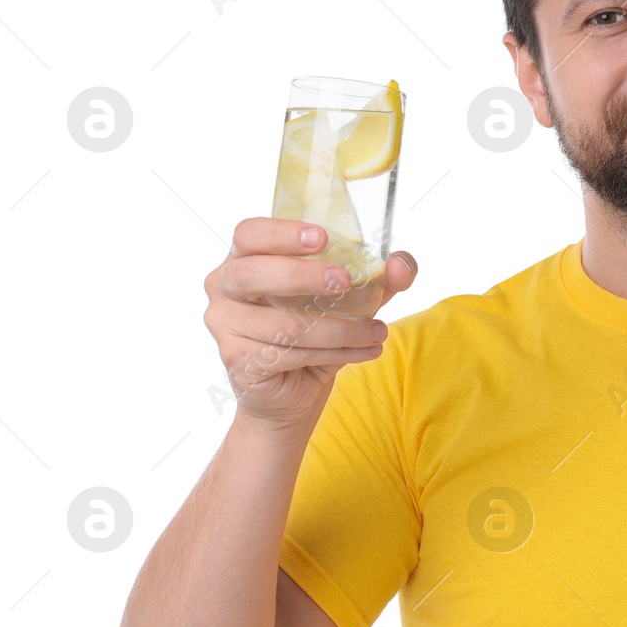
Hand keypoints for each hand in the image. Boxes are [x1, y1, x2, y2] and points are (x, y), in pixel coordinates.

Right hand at [203, 218, 418, 430]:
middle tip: (345, 281)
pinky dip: (336, 353)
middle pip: (251, 274)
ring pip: (283, 323)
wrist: (291, 393)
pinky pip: (290, 353)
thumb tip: (402, 265)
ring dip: (340, 328)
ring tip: (377, 331)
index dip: (282, 233)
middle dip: (301, 276)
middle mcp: (224, 286)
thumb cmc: (315, 331)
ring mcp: (224, 324)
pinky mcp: (236, 358)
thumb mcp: (353, 299)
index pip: (249, 234)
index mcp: (245, 257)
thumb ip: (379, 278)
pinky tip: (365, 351)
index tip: (322, 237)